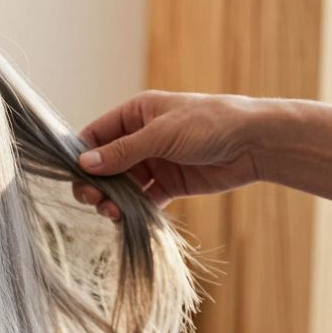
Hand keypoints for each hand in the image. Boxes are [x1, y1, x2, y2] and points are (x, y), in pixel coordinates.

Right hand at [72, 90, 266, 219]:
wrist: (256, 143)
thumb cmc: (210, 124)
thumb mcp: (161, 134)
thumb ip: (122, 151)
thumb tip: (84, 163)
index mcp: (136, 114)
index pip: (96, 135)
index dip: (82, 155)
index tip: (75, 176)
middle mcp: (141, 137)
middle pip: (105, 163)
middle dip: (96, 182)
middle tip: (92, 199)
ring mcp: (154, 162)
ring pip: (121, 184)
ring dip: (112, 198)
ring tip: (111, 212)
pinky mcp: (169, 184)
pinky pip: (142, 199)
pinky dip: (132, 209)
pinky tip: (127, 217)